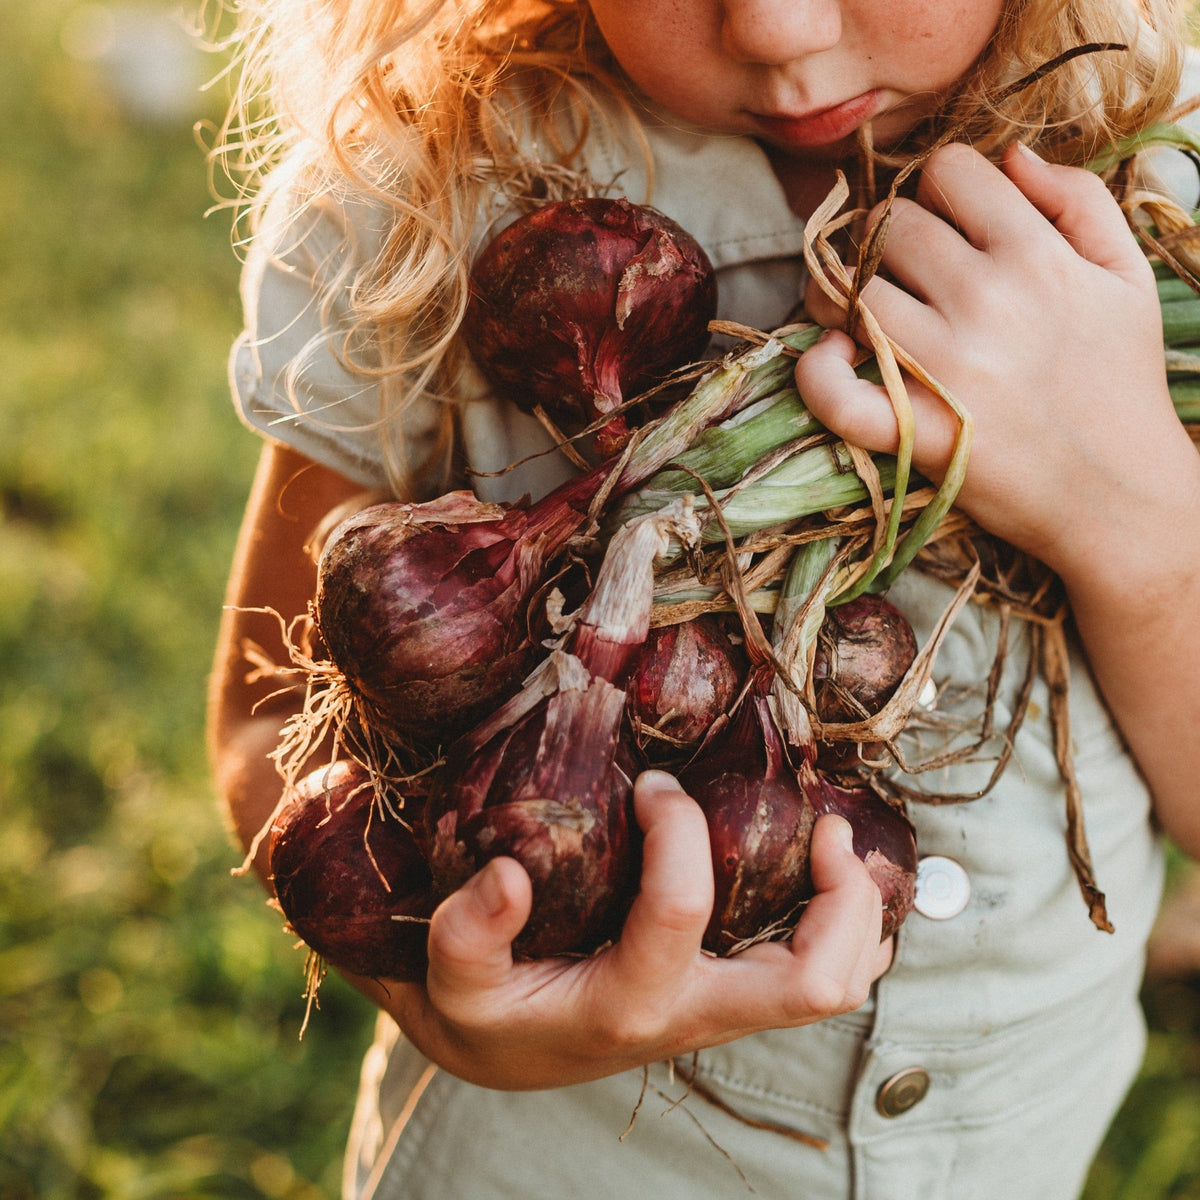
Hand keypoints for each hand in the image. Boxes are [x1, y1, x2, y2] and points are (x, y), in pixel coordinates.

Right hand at [367, 770, 892, 1090]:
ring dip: (857, 915)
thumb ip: (470, 931)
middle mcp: (693, 1014)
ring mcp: (723, 1013)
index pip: (679, 910)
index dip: (674, 828)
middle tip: (825, 827)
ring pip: (833, 986)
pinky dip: (845, 932)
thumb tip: (510, 872)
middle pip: (813, 982)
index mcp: (627, 1003)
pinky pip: (819, 979)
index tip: (652, 783)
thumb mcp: (454, 980)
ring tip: (837, 840)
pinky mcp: (733, 1000)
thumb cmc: (487, 1011)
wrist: (507, 1054)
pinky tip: (828, 878)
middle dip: (841, 899)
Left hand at [798, 141, 1195, 587]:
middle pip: (891, 226)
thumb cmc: (1120, 382)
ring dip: (842, 292)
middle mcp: (984, 301)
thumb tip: (1011, 155)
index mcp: (1036, 255)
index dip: (937, 187)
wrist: (1118, 493)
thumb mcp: (1127, 276)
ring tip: (862, 310)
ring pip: (851, 291)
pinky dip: (816, 371)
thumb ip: (1081, 199)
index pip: (948, 171)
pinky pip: (834, 393)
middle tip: (900, 270)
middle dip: (887, 236)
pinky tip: (832, 355)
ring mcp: (942, 368)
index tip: (943, 220)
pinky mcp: (913, 431)